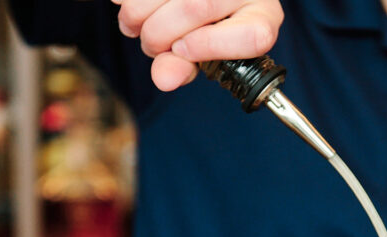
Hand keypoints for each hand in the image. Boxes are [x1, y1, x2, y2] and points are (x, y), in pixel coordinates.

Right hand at [113, 0, 283, 90]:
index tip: (179, 50)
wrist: (199, 2)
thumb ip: (183, 68)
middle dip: (159, 33)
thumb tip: (164, 80)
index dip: (210, 46)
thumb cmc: (205, 30)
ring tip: (132, 25)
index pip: (253, 36)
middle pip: (199, 7)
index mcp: (263, 18)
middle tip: (148, 45)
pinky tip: (124, 3)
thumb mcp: (201, 55)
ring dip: (138, 13)